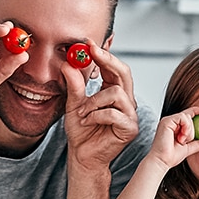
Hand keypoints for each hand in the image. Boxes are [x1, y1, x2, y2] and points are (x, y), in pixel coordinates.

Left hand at [61, 45, 139, 172]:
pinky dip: (96, 115)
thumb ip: (74, 85)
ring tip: (82, 112)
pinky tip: (87, 121)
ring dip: (94, 101)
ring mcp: (130, 115)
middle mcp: (126, 101)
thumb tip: (68, 64)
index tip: (89, 43)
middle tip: (91, 53)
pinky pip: (114, 113)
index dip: (104, 54)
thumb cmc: (81, 131)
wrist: (82, 156)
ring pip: (116, 93)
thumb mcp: (73, 104)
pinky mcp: (130, 128)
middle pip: (124, 73)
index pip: (114, 68)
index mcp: (115, 91)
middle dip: (107, 60)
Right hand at [145, 106, 198, 169]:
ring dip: (188, 130)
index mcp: (174, 126)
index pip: (186, 115)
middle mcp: (170, 122)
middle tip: (183, 141)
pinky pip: (182, 117)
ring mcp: (167, 120)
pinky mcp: (166, 121)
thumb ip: (197, 144)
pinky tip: (181, 136)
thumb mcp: (188, 149)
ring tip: (181, 140)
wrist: (162, 161)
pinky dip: (186, 127)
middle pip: (189, 117)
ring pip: (186, 117)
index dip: (195, 111)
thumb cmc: (171, 156)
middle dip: (190, 131)